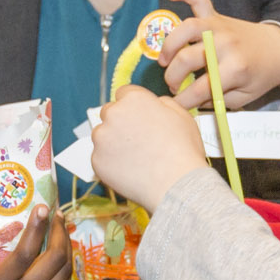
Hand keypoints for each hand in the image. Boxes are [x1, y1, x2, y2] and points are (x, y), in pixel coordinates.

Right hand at [0, 207, 71, 279]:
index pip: (26, 251)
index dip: (38, 227)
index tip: (44, 207)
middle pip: (55, 258)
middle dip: (61, 233)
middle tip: (58, 216)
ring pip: (64, 273)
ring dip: (67, 250)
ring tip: (63, 233)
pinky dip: (66, 273)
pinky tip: (62, 263)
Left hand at [90, 87, 210, 209]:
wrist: (176, 185)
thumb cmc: (182, 151)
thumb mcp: (182, 116)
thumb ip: (164, 103)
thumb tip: (155, 103)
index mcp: (134, 99)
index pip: (124, 94)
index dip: (133, 107)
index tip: (139, 118)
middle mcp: (113, 114)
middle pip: (110, 113)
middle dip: (120, 123)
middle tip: (137, 139)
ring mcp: (102, 138)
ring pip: (102, 135)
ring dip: (113, 142)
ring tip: (135, 157)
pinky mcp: (96, 160)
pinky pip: (100, 158)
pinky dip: (110, 162)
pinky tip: (129, 169)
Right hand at [160, 0, 279, 109]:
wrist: (278, 50)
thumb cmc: (259, 76)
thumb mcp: (243, 97)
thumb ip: (217, 101)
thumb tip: (190, 102)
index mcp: (235, 69)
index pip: (199, 88)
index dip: (183, 101)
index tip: (175, 107)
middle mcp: (225, 44)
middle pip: (187, 60)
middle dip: (173, 78)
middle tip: (174, 87)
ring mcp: (220, 27)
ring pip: (186, 30)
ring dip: (170, 46)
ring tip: (164, 60)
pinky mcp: (217, 16)